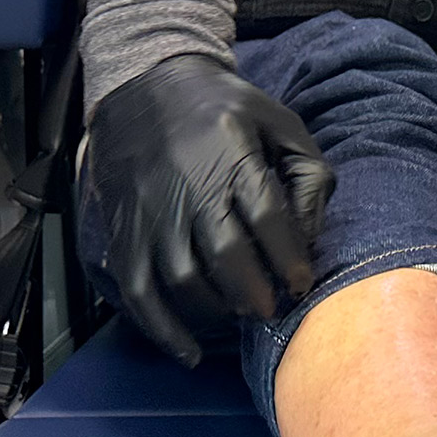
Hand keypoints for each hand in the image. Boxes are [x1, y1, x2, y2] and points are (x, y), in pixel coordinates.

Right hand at [87, 55, 333, 365]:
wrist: (145, 86)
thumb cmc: (224, 110)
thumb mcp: (279, 121)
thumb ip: (308, 173)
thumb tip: (311, 237)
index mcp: (231, 152)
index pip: (265, 214)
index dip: (288, 258)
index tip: (302, 285)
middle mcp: (187, 185)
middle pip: (225, 254)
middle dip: (256, 293)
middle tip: (272, 310)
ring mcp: (151, 211)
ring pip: (182, 278)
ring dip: (216, 310)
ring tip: (239, 313)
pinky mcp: (124, 231)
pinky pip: (137, 291)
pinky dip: (162, 329)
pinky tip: (189, 350)